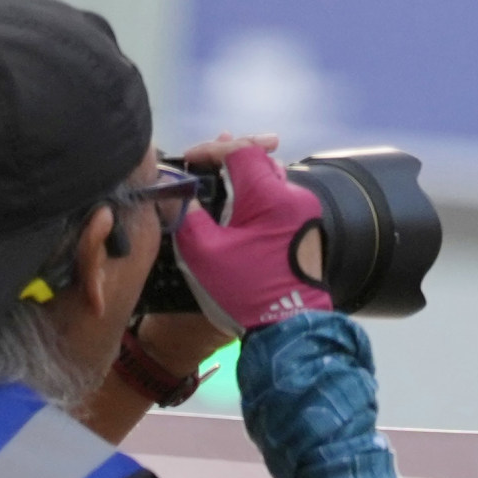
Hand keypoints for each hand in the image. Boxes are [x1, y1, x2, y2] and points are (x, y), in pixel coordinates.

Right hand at [172, 143, 333, 331]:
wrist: (290, 329)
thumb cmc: (245, 290)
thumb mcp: (202, 250)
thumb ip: (184, 211)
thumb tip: (171, 187)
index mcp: (271, 198)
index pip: (241, 150)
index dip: (211, 148)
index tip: (189, 160)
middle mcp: (295, 198)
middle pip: (260, 159)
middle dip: (228, 154)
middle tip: (203, 156)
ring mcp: (305, 214)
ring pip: (271, 177)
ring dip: (243, 171)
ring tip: (218, 168)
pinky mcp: (306, 230)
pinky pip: (278, 198)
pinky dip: (255, 191)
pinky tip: (239, 194)